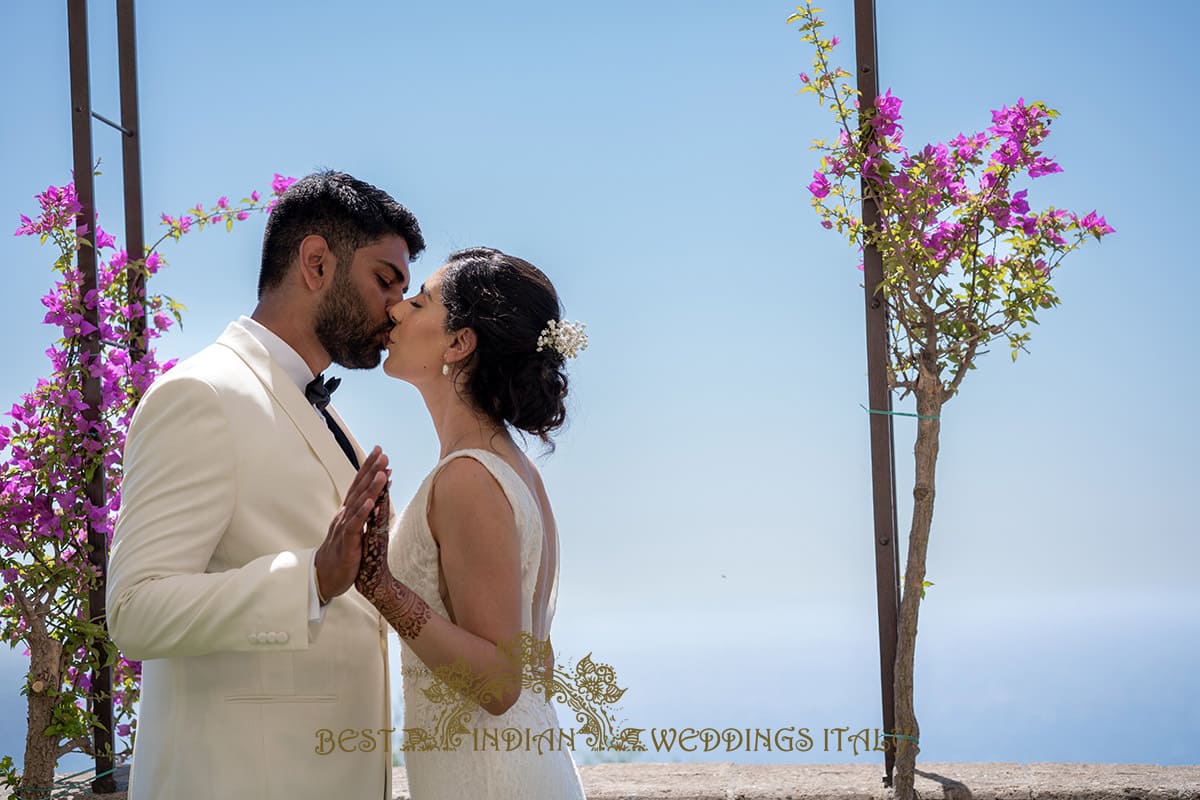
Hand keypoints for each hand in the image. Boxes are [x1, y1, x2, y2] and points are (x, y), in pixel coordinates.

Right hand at [315, 446, 387, 602]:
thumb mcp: (355, 528)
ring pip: (358, 504)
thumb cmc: (343, 551)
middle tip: (382, 454)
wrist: (325, 576)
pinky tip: (371, 502)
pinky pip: (354, 525)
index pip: (359, 484)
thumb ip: (365, 511)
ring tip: (382, 473)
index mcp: (348, 510)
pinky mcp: (347, 543)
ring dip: (371, 487)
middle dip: (371, 470)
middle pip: (359, 488)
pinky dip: (362, 513)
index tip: (379, 451)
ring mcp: (344, 528)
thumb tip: (378, 493)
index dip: (368, 467)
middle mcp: (345, 515)